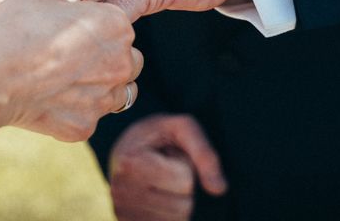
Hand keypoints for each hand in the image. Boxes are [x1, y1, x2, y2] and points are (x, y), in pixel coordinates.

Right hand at [0, 0, 143, 141]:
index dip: (92, 22)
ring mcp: (103, 99)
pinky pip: (86, 116)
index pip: (118, 22)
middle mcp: (120, 63)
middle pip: (124, 58)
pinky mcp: (83, 127)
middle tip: (66, 50)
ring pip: (112, 91)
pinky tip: (45, 97)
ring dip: (94, 84)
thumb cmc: (13, 26)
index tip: (67, 25)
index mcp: (117, 24)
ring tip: (59, 74)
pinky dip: (71, 109)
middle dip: (103, 55)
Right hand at [109, 114, 226, 220]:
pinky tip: (156, 196)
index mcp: (130, 162)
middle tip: (165, 168)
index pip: (184, 180)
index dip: (185, 165)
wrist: (127, 147)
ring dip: (177, 200)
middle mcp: (120, 190)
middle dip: (183, 186)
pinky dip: (170, 214)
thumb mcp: (182, 128)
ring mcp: (121, 211)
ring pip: (178, 219)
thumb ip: (204, 153)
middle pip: (183, 205)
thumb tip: (219, 189)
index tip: (167, 154)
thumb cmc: (158, 135)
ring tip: (161, 181)